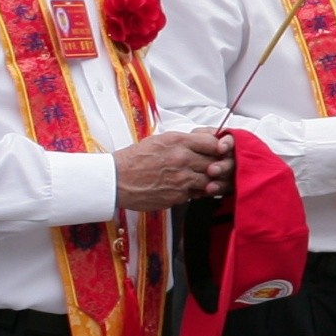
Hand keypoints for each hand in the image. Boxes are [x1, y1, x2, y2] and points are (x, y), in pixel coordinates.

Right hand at [112, 127, 233, 211]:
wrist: (116, 179)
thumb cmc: (137, 158)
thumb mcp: (161, 140)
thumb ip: (186, 140)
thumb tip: (210, 140)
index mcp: (178, 141)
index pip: (214, 143)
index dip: (220, 148)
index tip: (219, 152)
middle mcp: (182, 158)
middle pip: (216, 162)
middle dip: (218, 166)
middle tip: (214, 167)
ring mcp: (181, 178)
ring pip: (210, 180)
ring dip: (209, 181)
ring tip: (201, 179)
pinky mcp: (178, 196)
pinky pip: (198, 194)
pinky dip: (197, 192)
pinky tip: (188, 188)